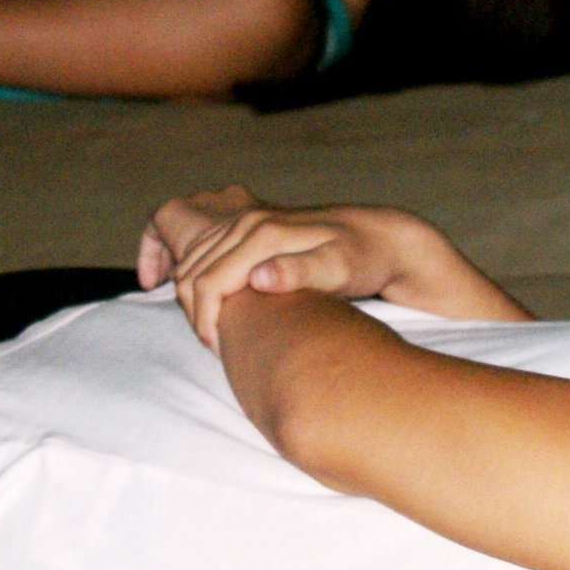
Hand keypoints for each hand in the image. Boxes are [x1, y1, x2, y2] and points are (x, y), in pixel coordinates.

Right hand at [138, 184, 425, 351]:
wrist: (380, 237)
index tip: (219, 349)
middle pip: (192, 271)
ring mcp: (248, 220)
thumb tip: (259, 278)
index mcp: (263, 234)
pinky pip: (202, 250)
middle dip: (193, 312)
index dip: (205, 321)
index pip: (207, 282)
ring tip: (214, 330)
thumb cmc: (364, 259)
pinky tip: (204, 300)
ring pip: (192, 260)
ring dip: (189, 295)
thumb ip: (301, 272)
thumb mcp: (340, 269)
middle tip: (216, 345)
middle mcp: (250, 221)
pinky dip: (191, 273)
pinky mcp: (252, 226)